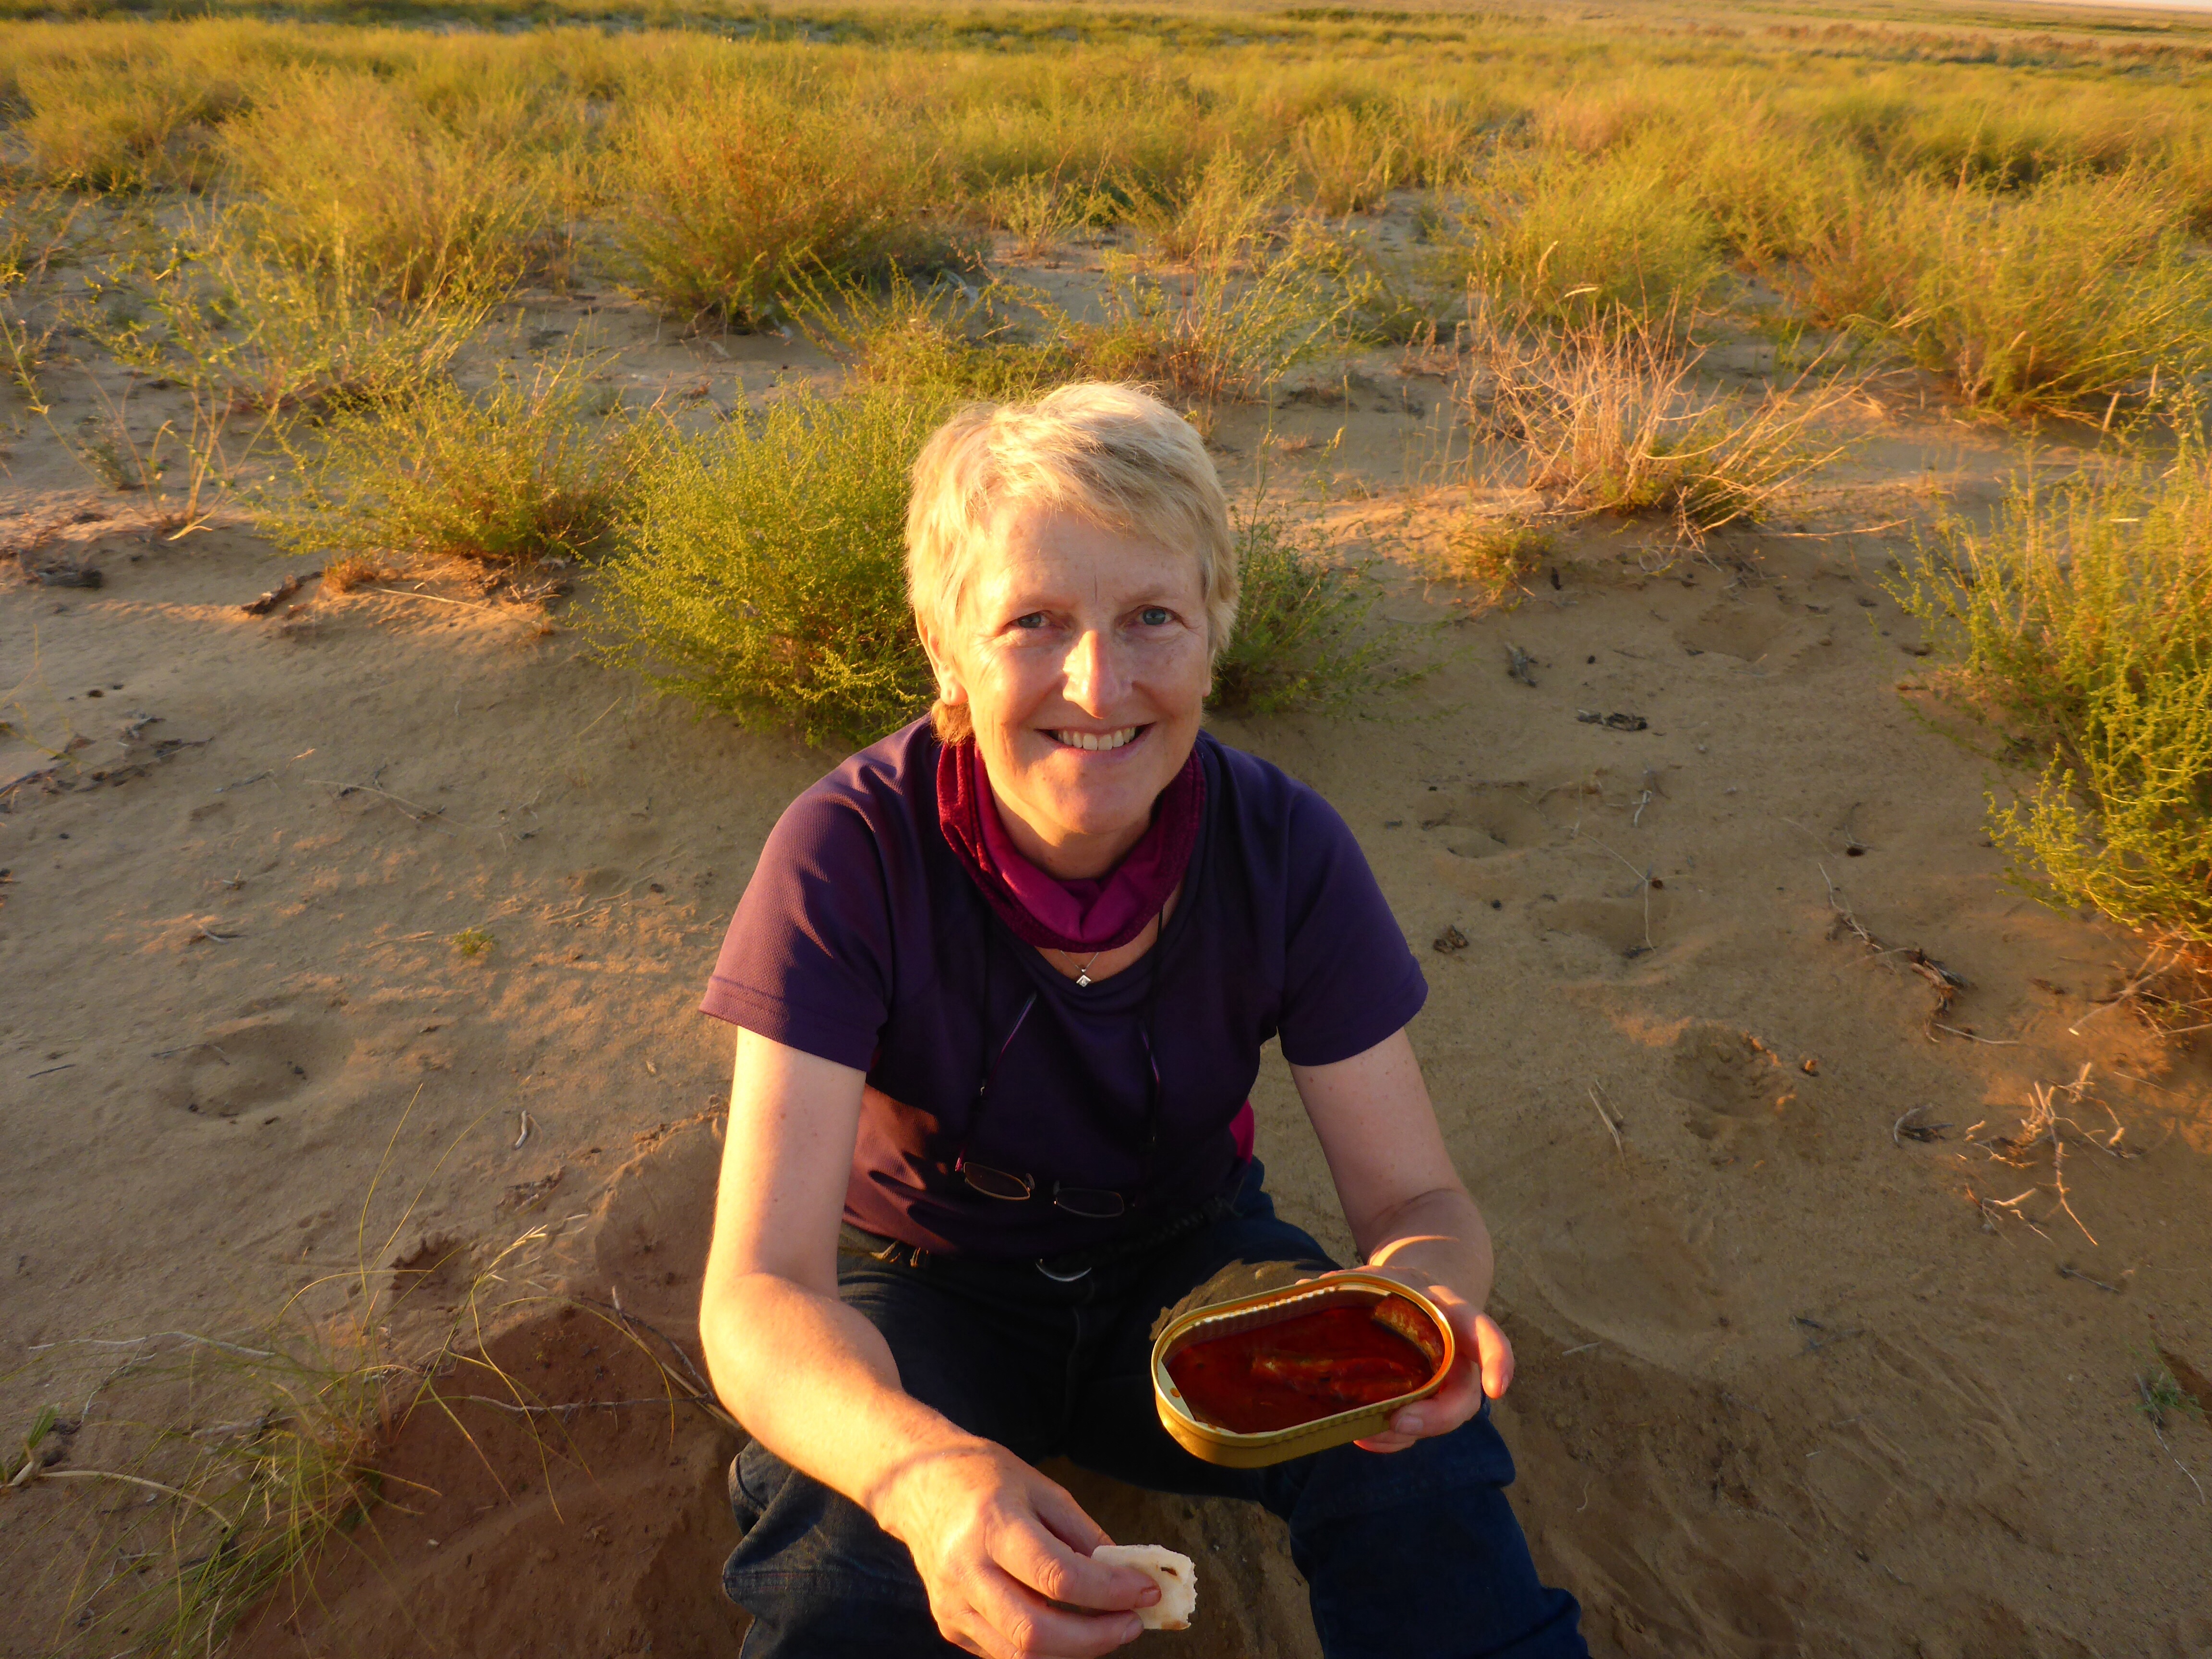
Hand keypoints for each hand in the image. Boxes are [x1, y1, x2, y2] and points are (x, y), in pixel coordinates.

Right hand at [872, 1440, 1160, 1657]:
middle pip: (1035, 1632)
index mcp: (992, 1525)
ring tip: (1108, 1629)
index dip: (1109, 1591)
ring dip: (1074, 1651)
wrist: (918, 1484)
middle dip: (1095, 1639)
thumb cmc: (984, 1478)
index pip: (1057, 1576)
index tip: (1146, 1590)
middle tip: (1131, 1624)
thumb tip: (1129, 1575)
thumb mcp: (1043, 1489)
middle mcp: (966, 1570)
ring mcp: (952, 1604)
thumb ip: (1085, 1535)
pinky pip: (1003, 1653)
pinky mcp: (949, 1624)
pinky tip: (1069, 1628)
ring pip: (1019, 1655)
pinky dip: (1044, 1649)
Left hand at [1353, 1272, 1513, 1453]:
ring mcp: (1444, 1386)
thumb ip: (1350, 1281)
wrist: (1417, 1297)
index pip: (1485, 1336)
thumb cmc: (1399, 1288)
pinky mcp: (1425, 1404)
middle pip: (1464, 1396)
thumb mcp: (1380, 1276)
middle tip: (1401, 1421)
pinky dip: (1391, 1440)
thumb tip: (1304, 1288)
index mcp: (1454, 1315)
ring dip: (1406, 1434)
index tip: (1496, 1389)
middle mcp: (1458, 1357)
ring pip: (1439, 1420)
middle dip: (1438, 1417)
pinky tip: (1362, 1437)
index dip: (1497, 1361)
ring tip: (1365, 1432)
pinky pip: (1417, 1429)